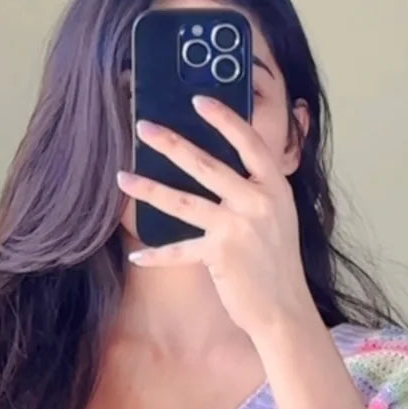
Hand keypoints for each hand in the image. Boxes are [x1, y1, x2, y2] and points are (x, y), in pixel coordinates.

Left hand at [116, 96, 313, 341]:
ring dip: (149, 189)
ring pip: (183, 202)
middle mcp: (256, 201)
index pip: (248, 142)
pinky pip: (180, 251)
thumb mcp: (278, 215)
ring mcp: (237, 228)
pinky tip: (136, 255)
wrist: (285, 308)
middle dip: (171, 143)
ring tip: (123, 177)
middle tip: (143, 126)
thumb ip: (256, 189)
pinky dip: (157, 256)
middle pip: (206, 165)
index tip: (198, 100)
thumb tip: (219, 168)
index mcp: (275, 186)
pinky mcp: (219, 256)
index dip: (224, 119)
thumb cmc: (277, 262)